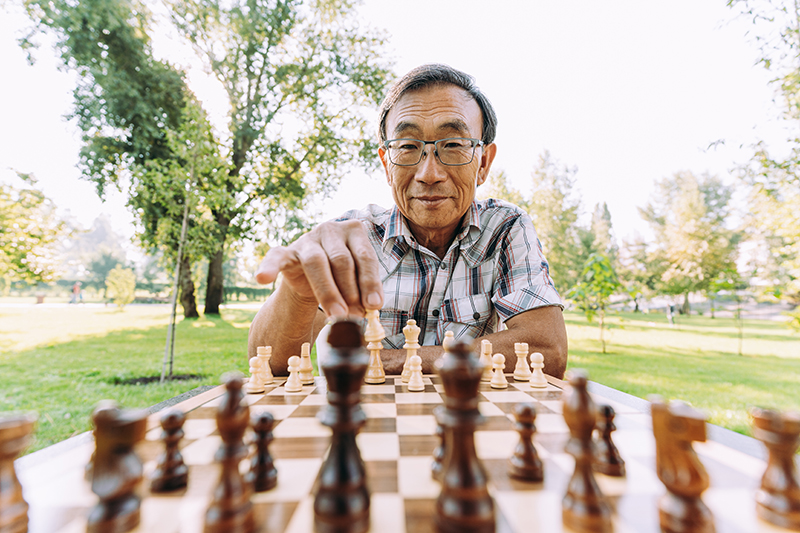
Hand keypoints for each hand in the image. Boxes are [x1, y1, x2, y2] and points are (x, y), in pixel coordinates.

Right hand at [255, 220, 383, 316]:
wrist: (313, 277)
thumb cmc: (342, 276)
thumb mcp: (357, 280)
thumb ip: (364, 291)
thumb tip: (371, 309)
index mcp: (354, 231)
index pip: (365, 256)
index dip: (370, 282)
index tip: (374, 305)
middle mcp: (331, 230)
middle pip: (341, 260)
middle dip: (349, 291)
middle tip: (354, 315)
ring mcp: (307, 240)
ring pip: (316, 262)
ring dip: (328, 292)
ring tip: (337, 315)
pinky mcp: (286, 252)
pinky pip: (275, 258)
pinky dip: (269, 268)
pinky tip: (261, 279)